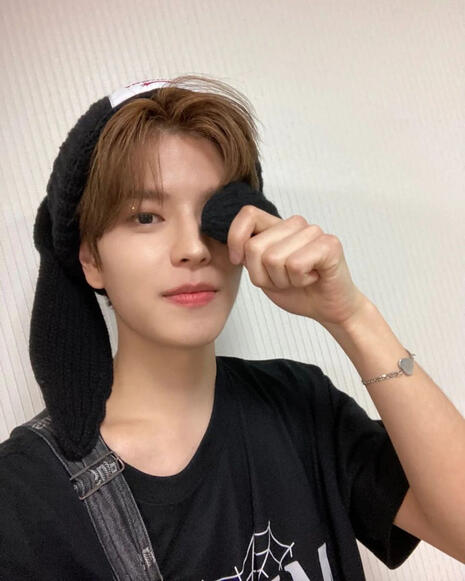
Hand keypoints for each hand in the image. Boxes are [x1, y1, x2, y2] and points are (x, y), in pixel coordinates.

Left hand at [227, 205, 368, 326]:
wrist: (328, 308)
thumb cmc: (298, 291)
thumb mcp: (262, 274)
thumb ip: (249, 257)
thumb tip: (234, 249)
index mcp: (277, 227)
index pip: (248, 214)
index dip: (236, 240)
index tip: (240, 261)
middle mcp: (295, 224)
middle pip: (255, 247)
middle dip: (263, 275)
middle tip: (284, 279)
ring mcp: (313, 232)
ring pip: (273, 258)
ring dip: (282, 280)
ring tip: (299, 279)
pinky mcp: (329, 245)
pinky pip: (295, 265)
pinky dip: (299, 280)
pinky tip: (312, 278)